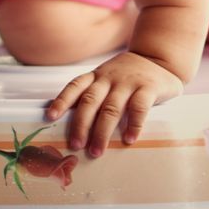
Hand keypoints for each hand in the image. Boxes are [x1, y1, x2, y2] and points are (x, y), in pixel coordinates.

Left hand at [44, 51, 183, 157]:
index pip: (75, 86)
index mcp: (96, 76)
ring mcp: (128, 82)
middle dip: (80, 125)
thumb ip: (94, 94)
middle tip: (75, 145)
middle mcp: (109, 78)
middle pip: (90, 101)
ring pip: (111, 108)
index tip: (50, 117)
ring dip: (102, 131)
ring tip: (97, 151)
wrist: (158, 57)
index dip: (61, 101)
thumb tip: (72, 124)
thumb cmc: (127, 75)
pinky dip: (133, 125)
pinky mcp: (148, 87)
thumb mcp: (107, 78)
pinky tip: (129, 140)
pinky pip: (139, 107)